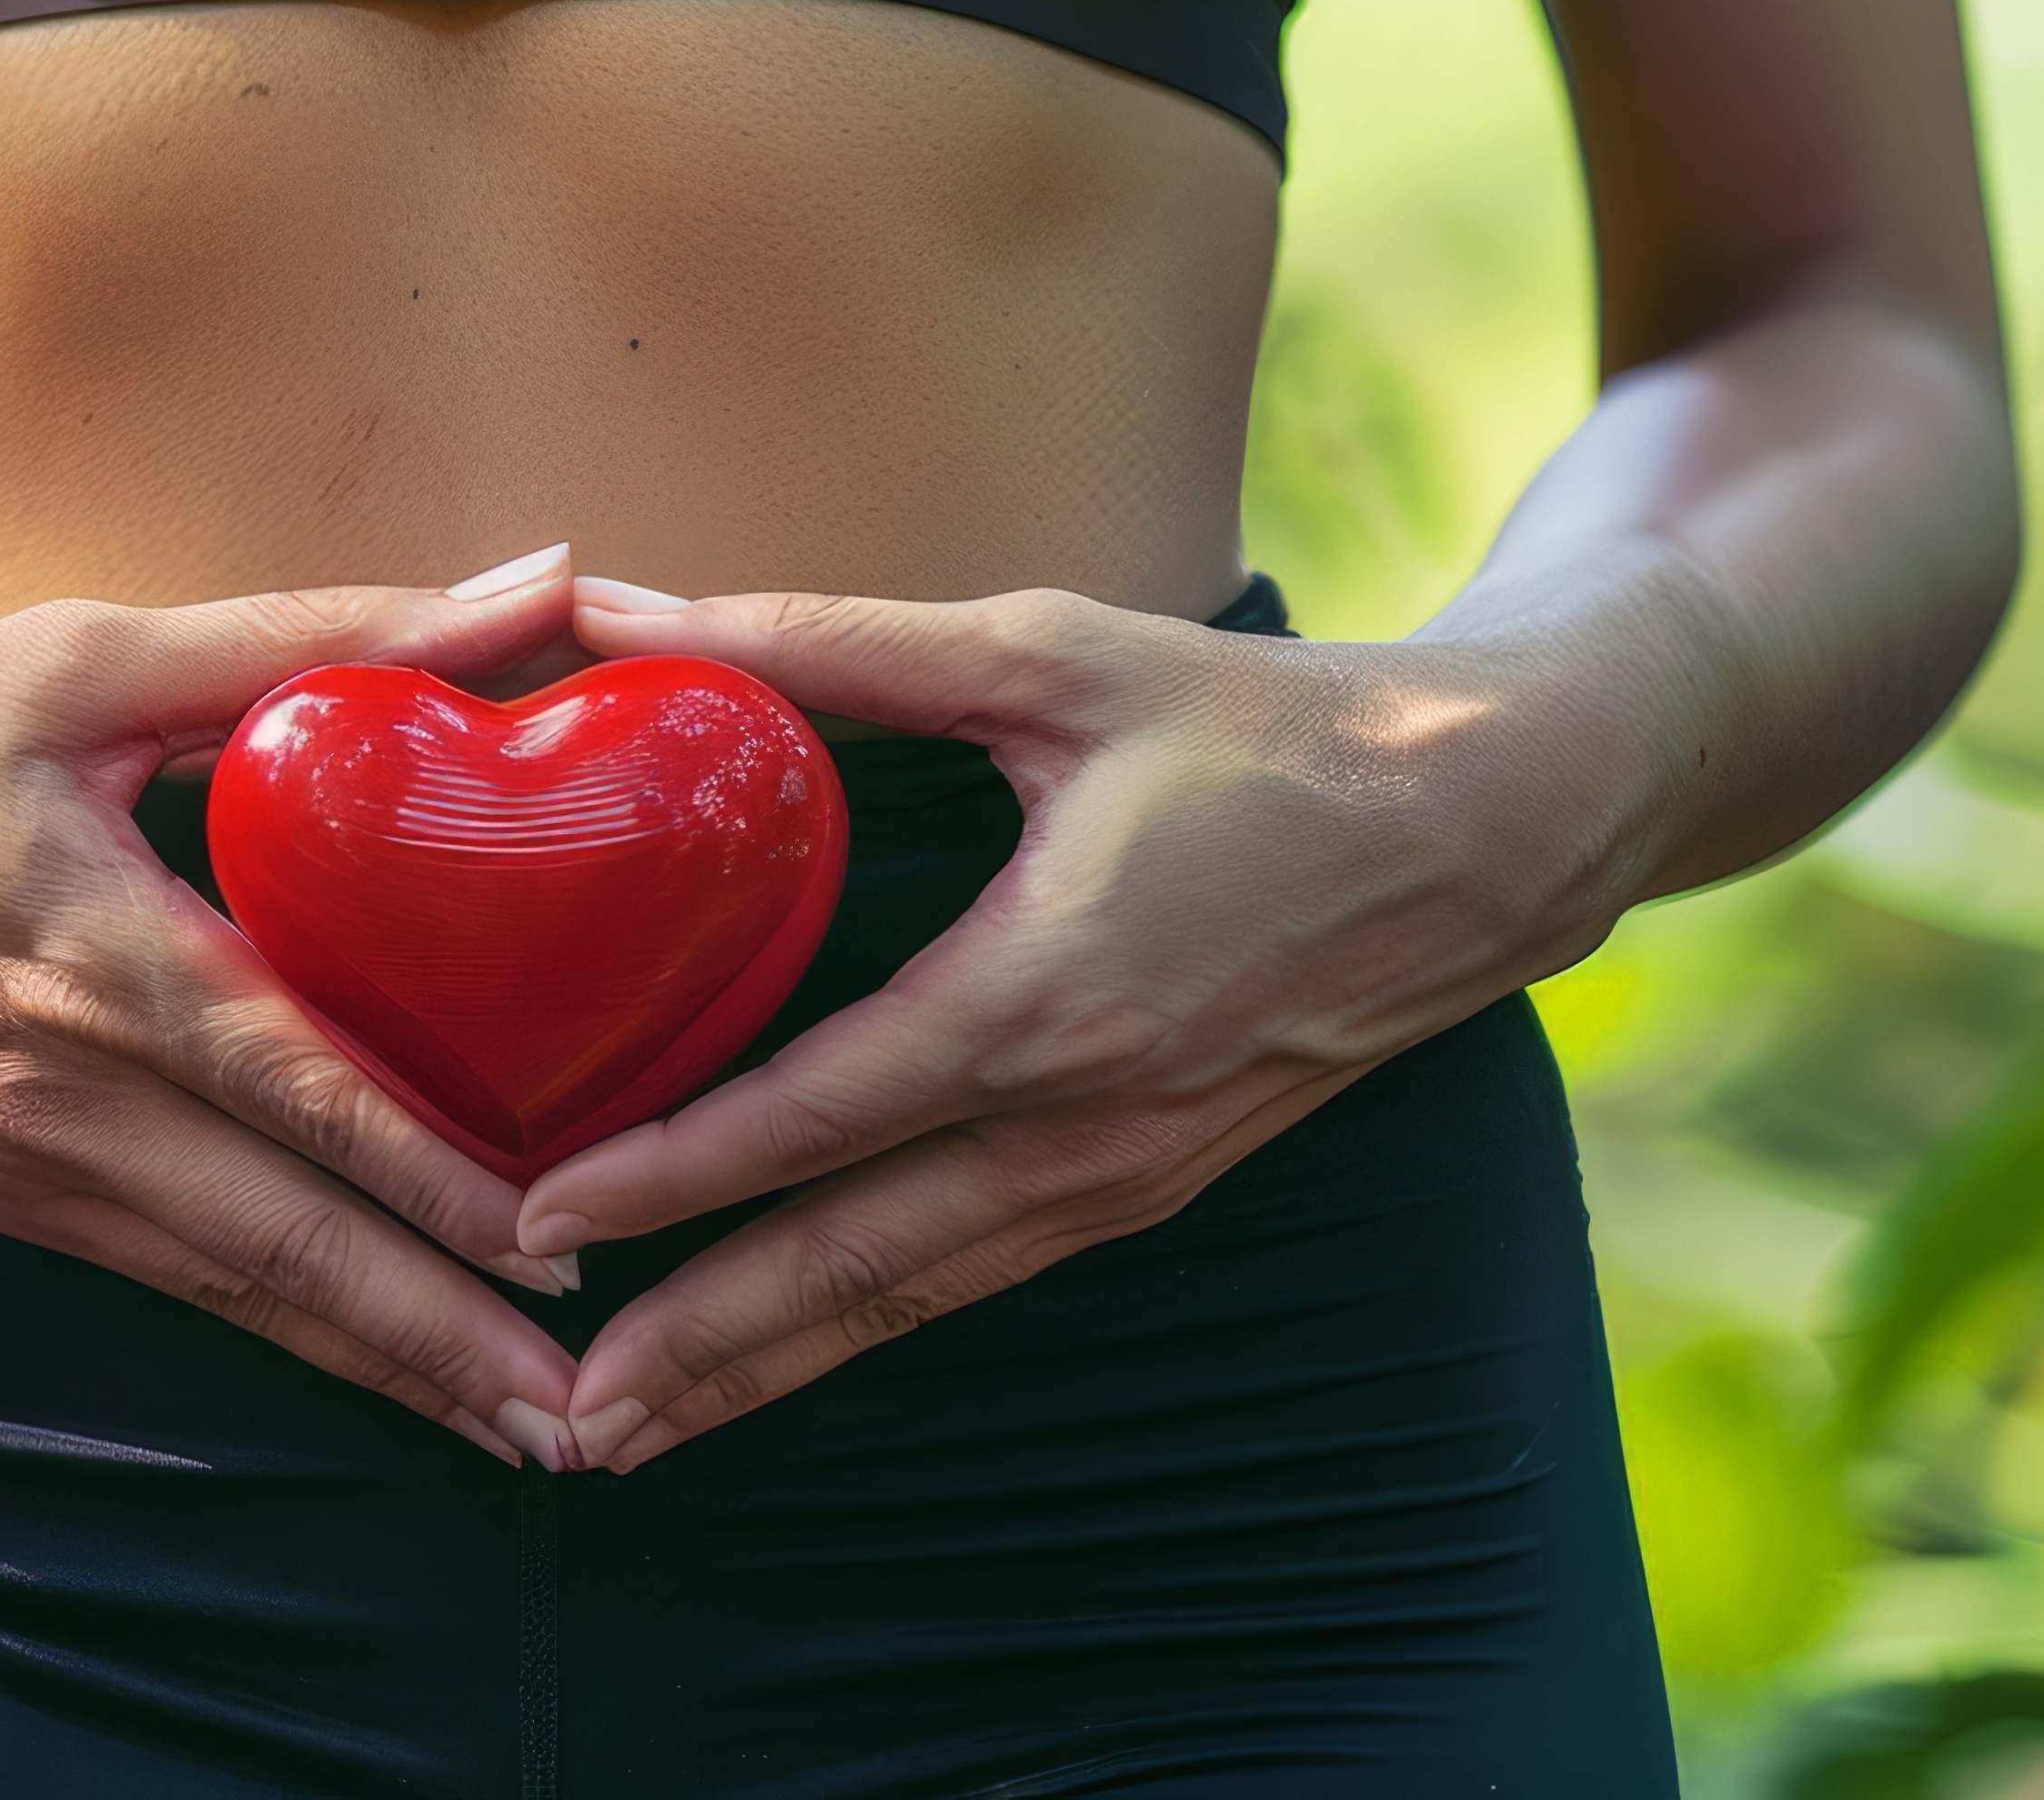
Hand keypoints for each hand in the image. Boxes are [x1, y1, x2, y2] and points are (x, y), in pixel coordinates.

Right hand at [0, 548, 603, 1469]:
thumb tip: (549, 583)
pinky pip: (172, 1279)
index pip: (286, 1086)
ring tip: (533, 1438)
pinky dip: (291, 1333)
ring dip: (385, 1368)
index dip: (422, 1176)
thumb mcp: (94, 656)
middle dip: (440, 1340)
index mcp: (87, 944)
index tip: (557, 1248)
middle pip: (277, 1242)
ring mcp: (20, 1159)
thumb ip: (325, 631)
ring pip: (231, 1292)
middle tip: (592, 1424)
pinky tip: (391, 1370)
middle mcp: (55, 1084)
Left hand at [515, 580, 1650, 1473]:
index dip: (674, 1178)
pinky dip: (857, 1332)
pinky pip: (973, 1279)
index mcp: (1047, 998)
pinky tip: (770, 1364)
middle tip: (553, 1428)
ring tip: (624, 1442)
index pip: (819, 1118)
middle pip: (854, 1265)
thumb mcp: (1047, 653)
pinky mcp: (1150, 1183)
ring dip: (765, 1375)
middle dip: (698, 1349)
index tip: (545, 1225)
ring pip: (911, 1300)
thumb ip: (826, 639)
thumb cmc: (1264, 724)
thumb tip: (613, 600)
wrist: (1498, 820)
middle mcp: (1086, 1122)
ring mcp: (1126, 1173)